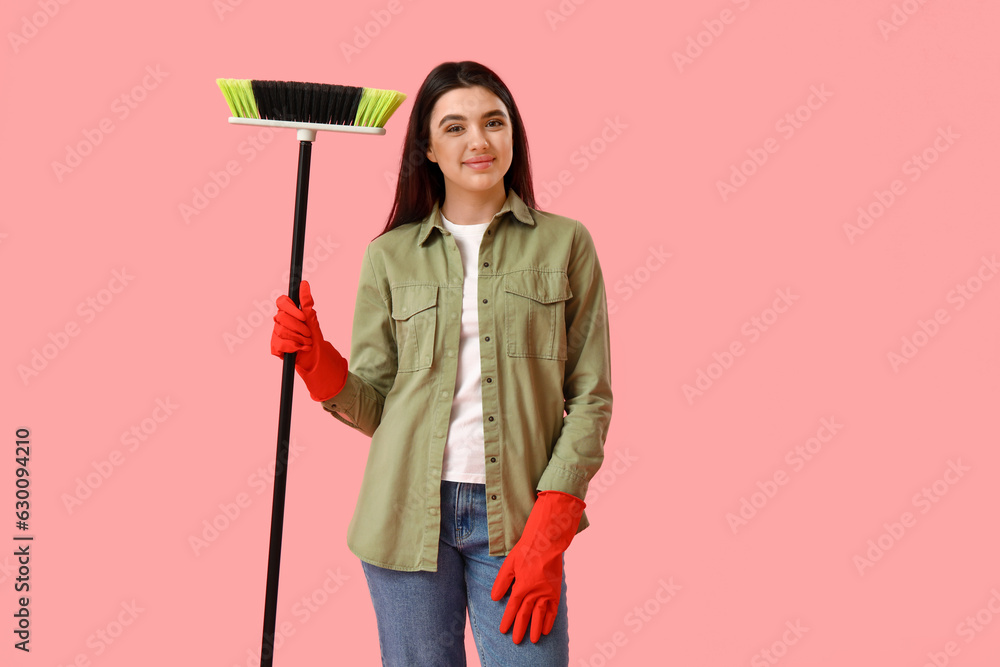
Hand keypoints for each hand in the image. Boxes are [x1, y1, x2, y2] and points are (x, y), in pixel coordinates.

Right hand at [271, 280, 347, 400]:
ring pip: (282, 331)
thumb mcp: (311, 317)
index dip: (291, 308)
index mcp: (286, 311)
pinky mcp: (275, 346)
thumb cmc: (312, 335)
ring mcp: (275, 333)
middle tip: (308, 334)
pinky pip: (281, 344)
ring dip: (299, 338)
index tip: (303, 316)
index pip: (281, 301)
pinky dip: (294, 347)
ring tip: (306, 342)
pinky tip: (300, 349)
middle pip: (282, 318)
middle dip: (299, 327)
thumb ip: (306, 301)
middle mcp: (278, 321)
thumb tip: (304, 283)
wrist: (314, 355)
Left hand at [490, 490, 585, 643]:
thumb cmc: (526, 551)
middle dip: (520, 629)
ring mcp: (546, 593)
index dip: (507, 621)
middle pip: (525, 615)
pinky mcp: (556, 591)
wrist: (547, 542)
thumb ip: (502, 582)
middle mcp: (534, 593)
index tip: (504, 630)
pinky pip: (553, 610)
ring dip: (536, 629)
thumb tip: (494, 598)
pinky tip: (547, 629)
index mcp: (521, 587)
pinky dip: (550, 620)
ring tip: (534, 640)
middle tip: (517, 641)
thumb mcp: (509, 565)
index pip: (512, 608)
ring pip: (540, 616)